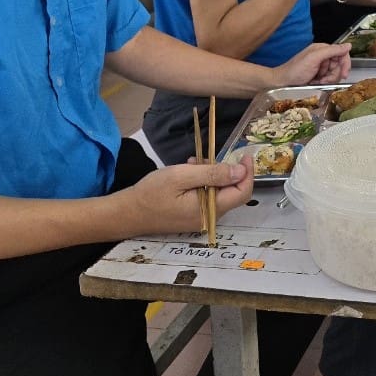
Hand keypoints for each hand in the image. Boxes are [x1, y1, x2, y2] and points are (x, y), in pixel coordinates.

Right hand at [125, 162, 254, 233]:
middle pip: (232, 192)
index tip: (245, 155)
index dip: (248, 173)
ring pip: (218, 193)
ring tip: (192, 163)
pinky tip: (188, 173)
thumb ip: (213, 173)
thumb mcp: (182, 176)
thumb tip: (240, 171)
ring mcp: (202, 219)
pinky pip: (207, 198)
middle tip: (204, 158)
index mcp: (211, 209)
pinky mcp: (193, 217)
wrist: (128, 213)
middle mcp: (211, 218)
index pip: (242, 192)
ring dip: (210, 175)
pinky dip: (202, 183)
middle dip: (224, 171)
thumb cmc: (153, 193)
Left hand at [275, 42, 351, 86]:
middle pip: (339, 65)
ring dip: (328, 80)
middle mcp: (323, 56)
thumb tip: (347, 46)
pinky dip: (324, 83)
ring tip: (317, 81)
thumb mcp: (314, 58)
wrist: (283, 82)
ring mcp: (321, 66)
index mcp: (322, 49)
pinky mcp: (319, 75)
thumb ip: (331, 51)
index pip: (342, 53)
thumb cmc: (295, 70)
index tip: (344, 74)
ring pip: (335, 74)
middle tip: (324, 79)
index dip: (345, 64)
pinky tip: (315, 83)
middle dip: (333, 75)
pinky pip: (329, 80)